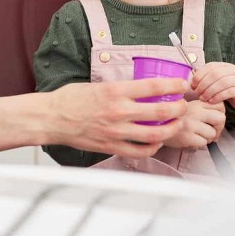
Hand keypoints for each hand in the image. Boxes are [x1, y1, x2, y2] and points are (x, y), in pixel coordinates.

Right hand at [47, 79, 187, 159]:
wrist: (51, 118)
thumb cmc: (70, 100)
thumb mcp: (96, 85)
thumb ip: (119, 89)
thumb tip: (140, 88)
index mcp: (114, 91)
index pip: (153, 86)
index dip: (173, 85)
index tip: (182, 84)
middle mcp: (118, 111)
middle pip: (161, 111)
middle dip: (179, 107)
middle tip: (183, 104)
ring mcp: (116, 131)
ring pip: (155, 133)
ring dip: (171, 128)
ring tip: (176, 124)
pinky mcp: (111, 146)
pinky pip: (140, 151)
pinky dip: (153, 146)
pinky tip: (156, 141)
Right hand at [162, 100, 225, 149]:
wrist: (153, 126)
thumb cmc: (173, 118)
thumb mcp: (186, 107)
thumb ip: (202, 108)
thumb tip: (221, 116)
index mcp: (195, 102)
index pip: (220, 106)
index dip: (219, 114)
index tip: (213, 120)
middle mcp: (194, 111)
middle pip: (220, 118)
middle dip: (219, 127)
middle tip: (211, 131)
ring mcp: (190, 124)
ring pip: (212, 133)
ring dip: (207, 137)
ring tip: (198, 136)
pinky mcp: (187, 137)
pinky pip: (203, 142)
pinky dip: (199, 143)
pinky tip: (191, 139)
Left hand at [192, 62, 234, 109]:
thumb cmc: (225, 89)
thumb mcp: (215, 82)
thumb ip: (205, 80)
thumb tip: (191, 83)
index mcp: (225, 65)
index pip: (210, 66)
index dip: (200, 75)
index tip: (193, 85)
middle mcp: (234, 70)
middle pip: (216, 74)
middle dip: (204, 84)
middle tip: (197, 93)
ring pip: (223, 82)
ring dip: (210, 91)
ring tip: (203, 98)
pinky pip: (230, 92)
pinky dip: (219, 96)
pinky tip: (212, 101)